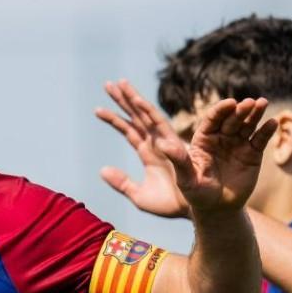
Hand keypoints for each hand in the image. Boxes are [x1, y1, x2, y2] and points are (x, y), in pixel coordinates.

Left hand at [95, 84, 188, 217]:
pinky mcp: (172, 144)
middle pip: (136, 117)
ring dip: (134, 99)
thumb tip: (102, 170)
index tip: (97, 109)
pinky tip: (137, 100)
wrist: (194, 209)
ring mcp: (164, 142)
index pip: (128, 131)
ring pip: (146, 115)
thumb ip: (122, 183)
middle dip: (123, 100)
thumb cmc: (172, 204)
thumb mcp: (141, 197)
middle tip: (108, 84)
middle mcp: (156, 143)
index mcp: (149, 153)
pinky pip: (158, 124)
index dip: (114, 119)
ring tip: (120, 83)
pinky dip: (147, 111)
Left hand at [100, 80, 275, 215]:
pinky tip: (273, 122)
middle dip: (240, 110)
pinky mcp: (253, 153)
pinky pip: (260, 139)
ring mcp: (238, 144)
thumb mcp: (185, 179)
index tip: (230, 103)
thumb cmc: (197, 194)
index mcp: (203, 139)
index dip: (221, 110)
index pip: (212, 120)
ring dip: (255, 114)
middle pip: (232, 119)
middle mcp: (221, 137)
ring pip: (247, 125)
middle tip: (249, 102)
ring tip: (263, 103)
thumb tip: (161, 145)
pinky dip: (267, 130)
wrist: (218, 209)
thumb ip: (177, 161)